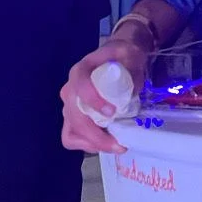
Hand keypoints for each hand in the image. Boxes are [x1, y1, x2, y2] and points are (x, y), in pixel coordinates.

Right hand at [61, 35, 148, 153]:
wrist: (118, 57)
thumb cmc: (122, 56)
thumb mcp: (130, 55)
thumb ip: (131, 71)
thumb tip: (131, 95)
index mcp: (80, 71)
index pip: (80, 86)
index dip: (92, 101)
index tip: (112, 112)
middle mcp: (70, 91)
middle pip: (75, 119)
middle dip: (96, 136)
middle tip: (119, 145)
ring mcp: (69, 107)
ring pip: (71, 133)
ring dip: (92, 144)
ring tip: (114, 145)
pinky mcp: (73, 118)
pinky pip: (73, 138)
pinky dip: (89, 145)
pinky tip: (107, 143)